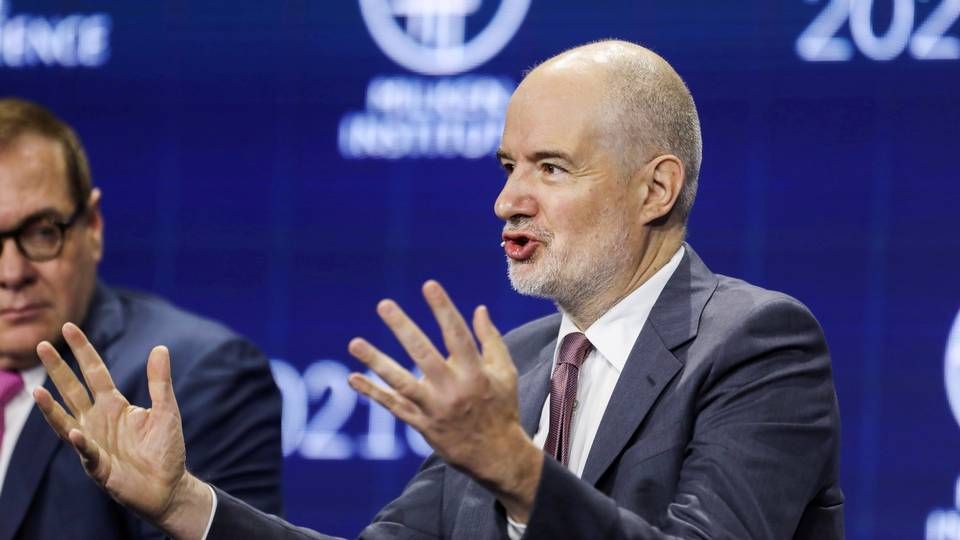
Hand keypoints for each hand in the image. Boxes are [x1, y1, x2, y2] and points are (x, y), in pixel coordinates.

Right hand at [33, 323, 211, 539]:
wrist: (168, 485)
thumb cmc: (165, 448)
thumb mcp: (167, 410)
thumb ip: (160, 381)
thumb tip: (160, 347)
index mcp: (114, 404)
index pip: (94, 371)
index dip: (83, 350)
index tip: (69, 326)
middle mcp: (98, 420)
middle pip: (73, 390)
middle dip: (58, 369)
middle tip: (43, 345)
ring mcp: (94, 442)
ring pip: (66, 422)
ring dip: (51, 409)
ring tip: (38, 391)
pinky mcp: (98, 466)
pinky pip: (87, 453)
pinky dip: (82, 444)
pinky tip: (77, 433)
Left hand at [347, 281, 542, 520]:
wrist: (496, 455)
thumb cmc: (502, 408)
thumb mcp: (505, 373)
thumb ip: (491, 340)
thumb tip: (479, 309)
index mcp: (475, 373)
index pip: (457, 335)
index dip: (443, 309)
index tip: (429, 285)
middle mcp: (453, 390)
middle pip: (423, 354)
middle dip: (403, 328)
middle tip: (384, 304)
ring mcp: (434, 409)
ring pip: (401, 382)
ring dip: (376, 361)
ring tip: (354, 343)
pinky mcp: (421, 425)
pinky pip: (393, 406)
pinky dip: (372, 393)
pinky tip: (352, 378)